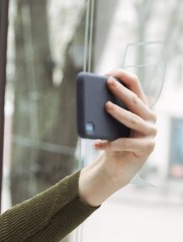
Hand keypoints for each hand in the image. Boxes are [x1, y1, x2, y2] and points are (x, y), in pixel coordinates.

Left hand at [79, 68, 156, 206]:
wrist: (118, 167)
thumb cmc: (114, 141)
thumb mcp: (109, 125)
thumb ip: (107, 112)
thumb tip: (92, 100)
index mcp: (141, 107)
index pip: (136, 86)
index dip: (124, 77)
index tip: (108, 73)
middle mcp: (149, 117)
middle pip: (135, 101)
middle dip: (121, 90)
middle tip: (108, 82)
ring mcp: (150, 132)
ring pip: (133, 120)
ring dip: (118, 113)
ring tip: (105, 107)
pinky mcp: (147, 147)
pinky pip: (125, 143)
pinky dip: (109, 144)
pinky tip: (96, 144)